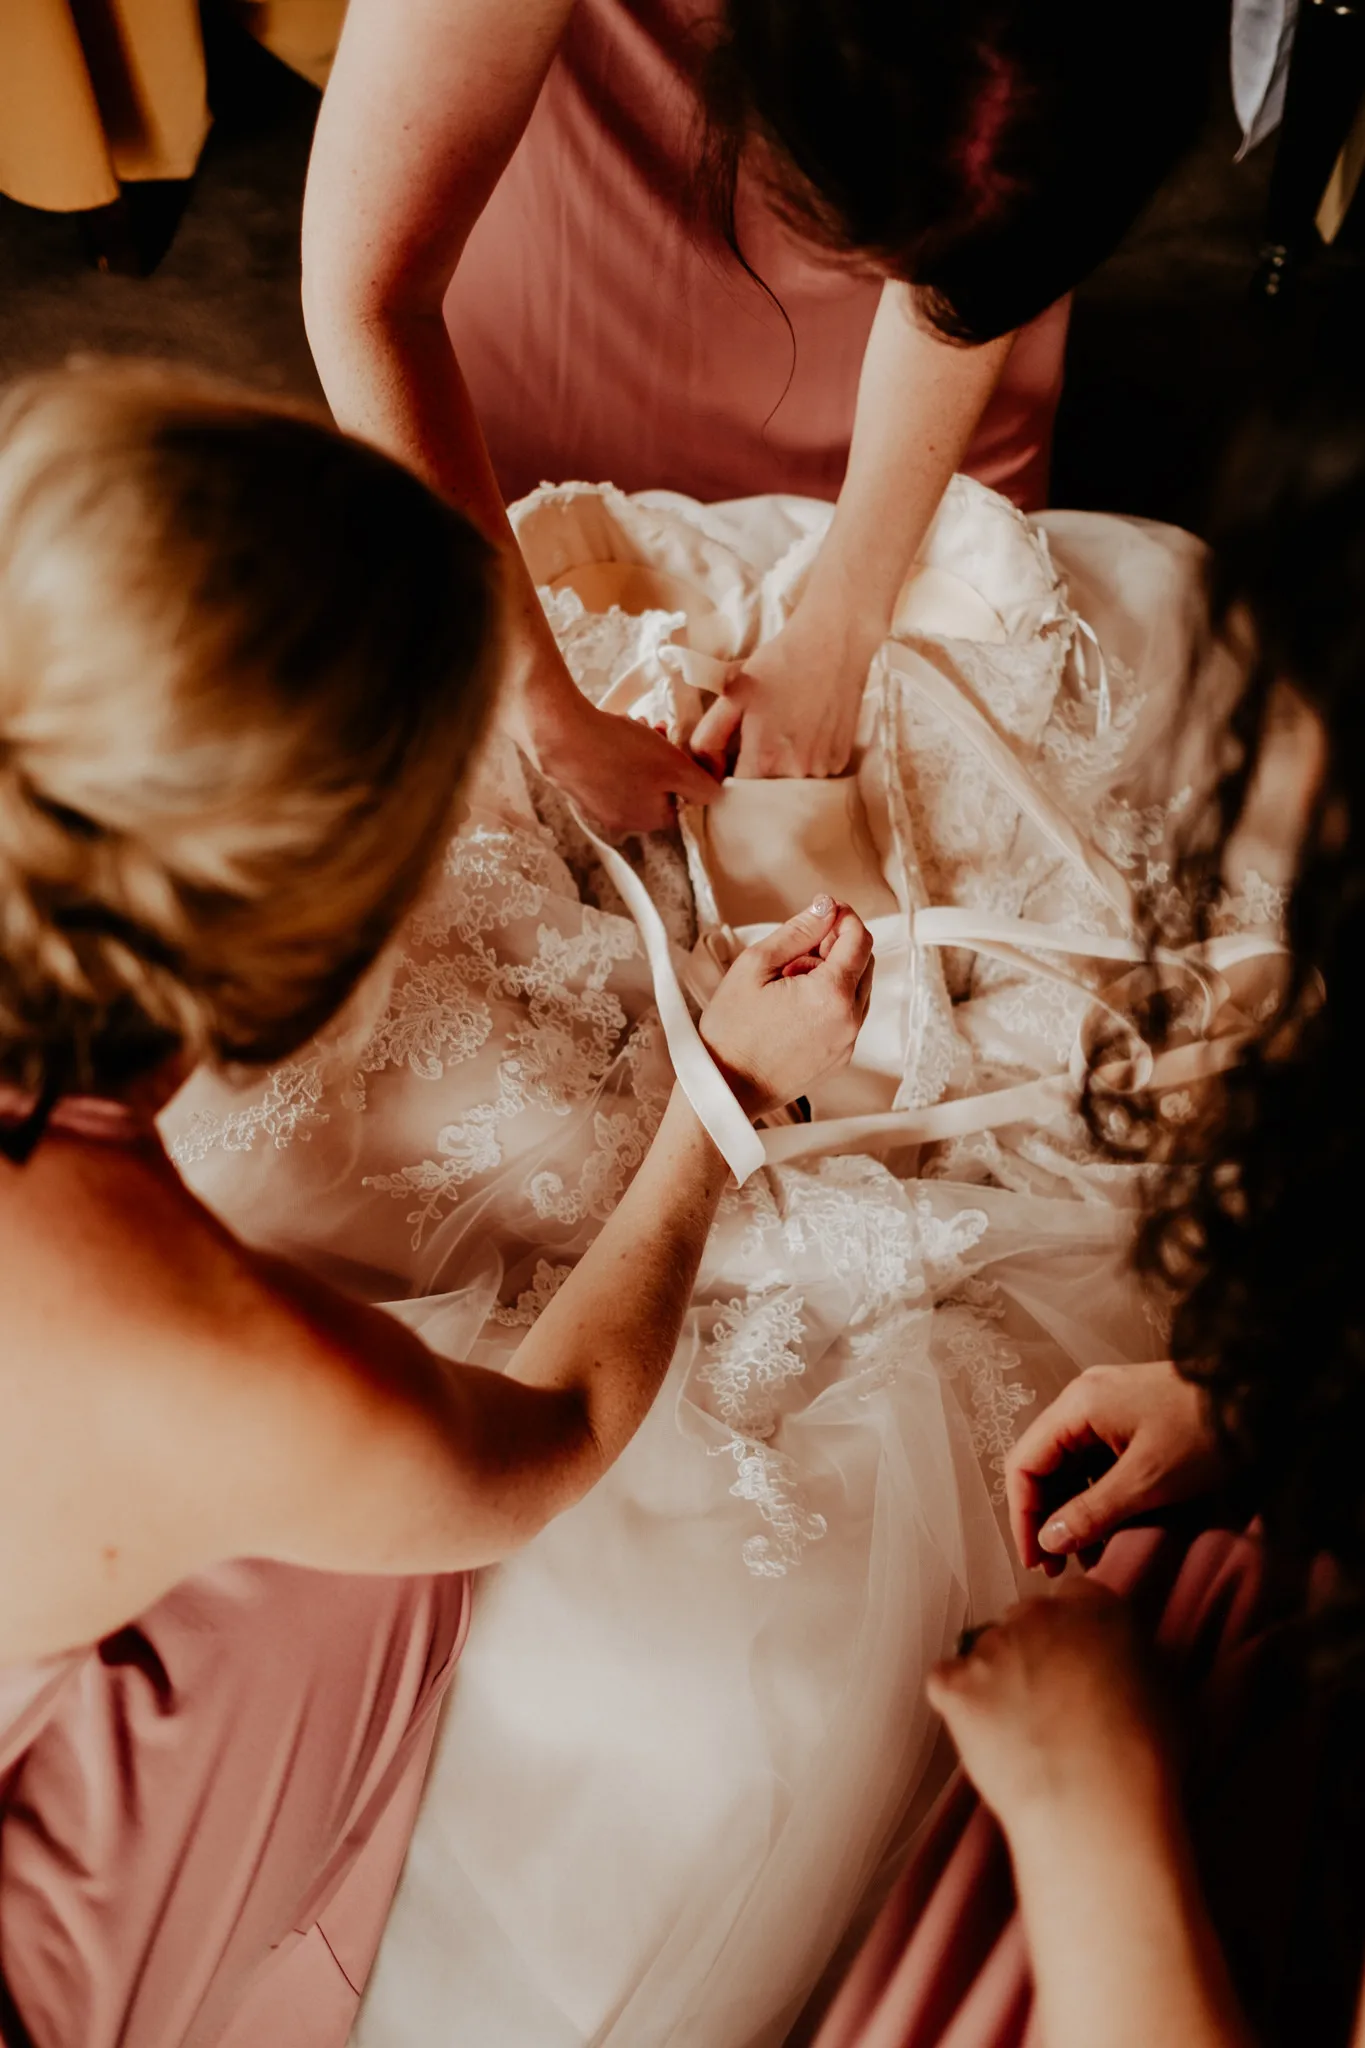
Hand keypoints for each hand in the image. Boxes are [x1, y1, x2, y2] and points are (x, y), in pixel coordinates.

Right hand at [538, 691, 719, 836]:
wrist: (560, 736)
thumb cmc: (620, 751)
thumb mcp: (674, 766)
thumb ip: (701, 787)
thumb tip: (715, 798)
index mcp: (649, 821)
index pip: (682, 803)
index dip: (686, 774)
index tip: (679, 749)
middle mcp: (623, 821)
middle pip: (658, 789)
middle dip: (663, 758)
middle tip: (659, 731)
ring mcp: (597, 806)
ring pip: (634, 777)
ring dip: (641, 750)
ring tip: (636, 725)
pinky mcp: (579, 787)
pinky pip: (609, 771)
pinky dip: (616, 751)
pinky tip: (611, 731)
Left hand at [690, 608, 878, 779]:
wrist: (833, 643)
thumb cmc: (779, 664)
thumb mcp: (731, 695)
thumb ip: (708, 738)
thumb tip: (707, 772)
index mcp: (764, 759)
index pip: (738, 797)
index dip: (729, 786)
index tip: (728, 768)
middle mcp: (797, 773)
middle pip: (765, 797)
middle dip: (755, 781)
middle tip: (755, 746)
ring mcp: (823, 769)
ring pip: (790, 789)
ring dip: (781, 774)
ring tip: (783, 735)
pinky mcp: (840, 761)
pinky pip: (813, 777)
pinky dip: (804, 764)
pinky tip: (804, 733)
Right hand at [699, 897, 873, 1114]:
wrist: (727, 1089)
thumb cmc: (732, 1030)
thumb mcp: (755, 966)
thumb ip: (797, 931)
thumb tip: (826, 906)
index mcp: (832, 993)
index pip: (859, 938)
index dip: (843, 916)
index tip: (823, 911)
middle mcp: (850, 1019)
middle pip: (864, 962)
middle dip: (836, 946)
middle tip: (794, 952)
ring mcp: (848, 1042)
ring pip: (859, 989)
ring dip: (834, 974)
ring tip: (789, 983)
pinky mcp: (840, 1057)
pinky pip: (849, 1015)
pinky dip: (831, 1000)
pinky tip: (795, 1006)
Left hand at [927, 1582, 1171, 1841]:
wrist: (1098, 1806)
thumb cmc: (1141, 1763)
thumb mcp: (1160, 1692)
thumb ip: (1126, 1659)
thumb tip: (1113, 1668)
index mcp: (1095, 1607)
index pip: (1073, 1599)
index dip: (1073, 1637)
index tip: (1074, 1666)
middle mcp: (1039, 1614)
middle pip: (1023, 1620)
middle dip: (1030, 1654)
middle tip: (1047, 1707)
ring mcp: (993, 1647)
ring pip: (983, 1653)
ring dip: (995, 1683)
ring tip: (1023, 1738)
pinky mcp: (958, 1684)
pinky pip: (945, 1683)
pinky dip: (958, 1706)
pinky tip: (986, 1737)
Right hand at [1006, 1361, 1225, 1574]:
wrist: (1262, 1395)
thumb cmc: (1204, 1433)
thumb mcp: (1147, 1481)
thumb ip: (1092, 1512)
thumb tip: (1048, 1541)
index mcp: (1077, 1405)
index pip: (1024, 1463)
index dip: (1023, 1515)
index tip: (1037, 1560)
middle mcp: (1082, 1400)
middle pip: (1043, 1465)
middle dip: (1047, 1517)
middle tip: (1058, 1566)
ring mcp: (1106, 1407)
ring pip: (1070, 1467)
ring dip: (1073, 1512)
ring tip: (1088, 1556)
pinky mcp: (1129, 1419)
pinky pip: (1096, 1462)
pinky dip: (1097, 1498)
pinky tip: (1110, 1530)